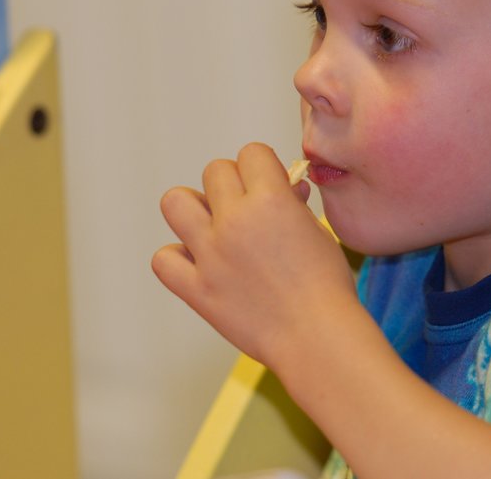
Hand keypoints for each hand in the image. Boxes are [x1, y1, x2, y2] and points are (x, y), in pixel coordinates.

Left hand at [152, 142, 358, 366]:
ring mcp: (210, 255)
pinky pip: (163, 259)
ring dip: (194, 209)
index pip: (251, 153)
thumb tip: (286, 188)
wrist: (317, 337)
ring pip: (175, 202)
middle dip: (233, 184)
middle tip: (248, 208)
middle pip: (215, 171)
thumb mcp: (318, 230)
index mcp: (270, 200)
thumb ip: (294, 204)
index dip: (263, 166)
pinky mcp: (196, 289)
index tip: (272, 185)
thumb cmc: (327, 285)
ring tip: (214, 227)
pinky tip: (201, 265)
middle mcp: (234, 221)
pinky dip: (177, 258)